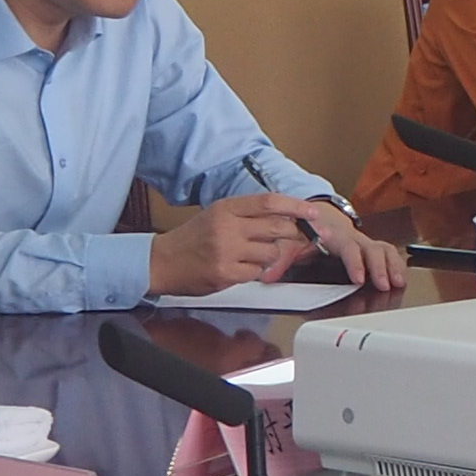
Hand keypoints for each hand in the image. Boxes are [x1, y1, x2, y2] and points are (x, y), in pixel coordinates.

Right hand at [152, 194, 392, 295]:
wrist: (162, 262)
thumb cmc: (193, 239)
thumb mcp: (218, 216)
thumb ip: (248, 214)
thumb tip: (286, 216)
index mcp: (226, 208)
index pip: (270, 202)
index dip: (296, 206)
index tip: (314, 212)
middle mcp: (227, 227)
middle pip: (278, 227)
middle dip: (292, 235)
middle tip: (294, 239)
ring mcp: (227, 250)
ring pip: (271, 253)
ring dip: (270, 257)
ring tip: (251, 256)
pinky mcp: (226, 273)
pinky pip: (258, 273)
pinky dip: (255, 272)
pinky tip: (240, 269)